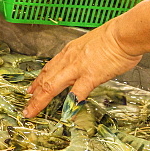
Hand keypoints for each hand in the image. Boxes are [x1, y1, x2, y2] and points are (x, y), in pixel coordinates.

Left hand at [23, 22, 142, 117]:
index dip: (38, 80)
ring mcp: (77, 68)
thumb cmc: (113, 38)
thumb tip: (84, 65)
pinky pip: (76, 94)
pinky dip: (70, 106)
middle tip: (26, 106)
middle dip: (33, 94)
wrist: (123, 35)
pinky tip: (66, 115)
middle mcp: (68, 60)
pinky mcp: (89, 76)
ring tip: (32, 111)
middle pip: (45, 79)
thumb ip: (84, 57)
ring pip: (51, 86)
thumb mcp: (90, 45)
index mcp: (69, 52)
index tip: (31, 89)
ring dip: (40, 100)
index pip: (48, 68)